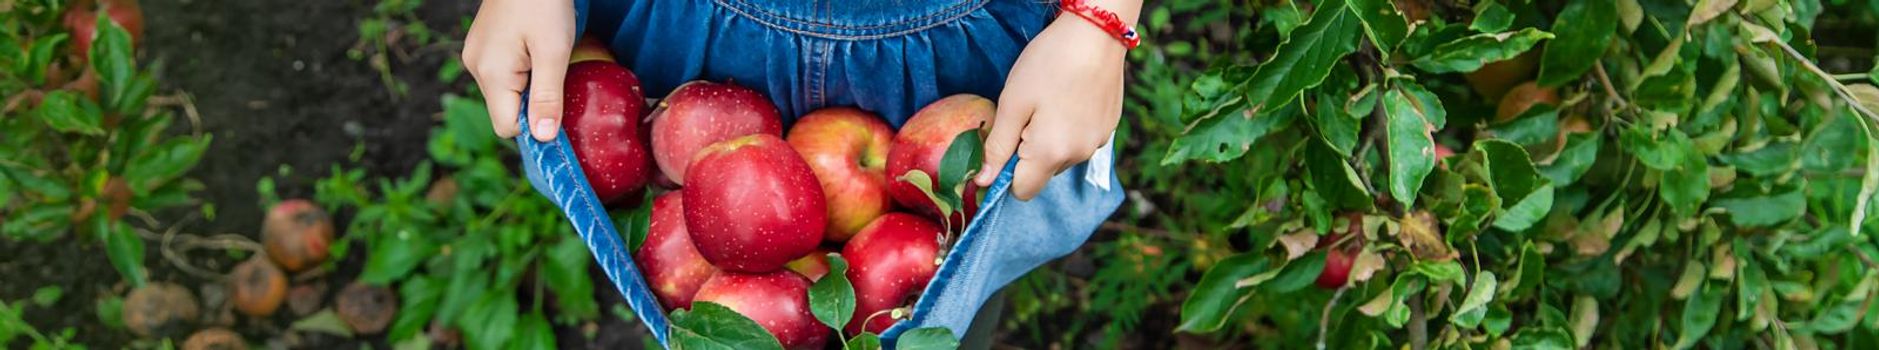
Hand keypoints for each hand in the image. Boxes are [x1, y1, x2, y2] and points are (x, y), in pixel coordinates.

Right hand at [461, 0, 575, 141]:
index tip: (561, 112)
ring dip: (530, 87)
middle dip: (534, 105)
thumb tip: (544, 138)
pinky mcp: (483, 46)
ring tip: (548, 59)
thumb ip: (548, 96)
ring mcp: (477, 55)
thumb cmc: (544, 3)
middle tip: (558, 78)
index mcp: (491, 73)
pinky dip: (522, 72)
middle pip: (506, 110)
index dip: (536, 127)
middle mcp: (476, 67)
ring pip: (506, 93)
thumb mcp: (554, 51)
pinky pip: (503, 74)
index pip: (507, 127)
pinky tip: (536, 52)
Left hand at [975, 14, 1131, 199]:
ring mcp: (1098, 142)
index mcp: (1051, 153)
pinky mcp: (1109, 128)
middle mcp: (1079, 156)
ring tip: (1049, 102)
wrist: (1097, 32)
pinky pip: (1081, 141)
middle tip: (1026, 113)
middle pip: (1043, 173)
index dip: (1006, 173)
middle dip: (1028, 153)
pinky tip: (1069, 98)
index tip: (1004, 142)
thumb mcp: (1012, 103)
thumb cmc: (1048, 63)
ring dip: (1050, 141)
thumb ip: (997, 147)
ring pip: (1062, 157)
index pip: (1022, 191)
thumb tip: (982, 181)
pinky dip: (1070, 129)